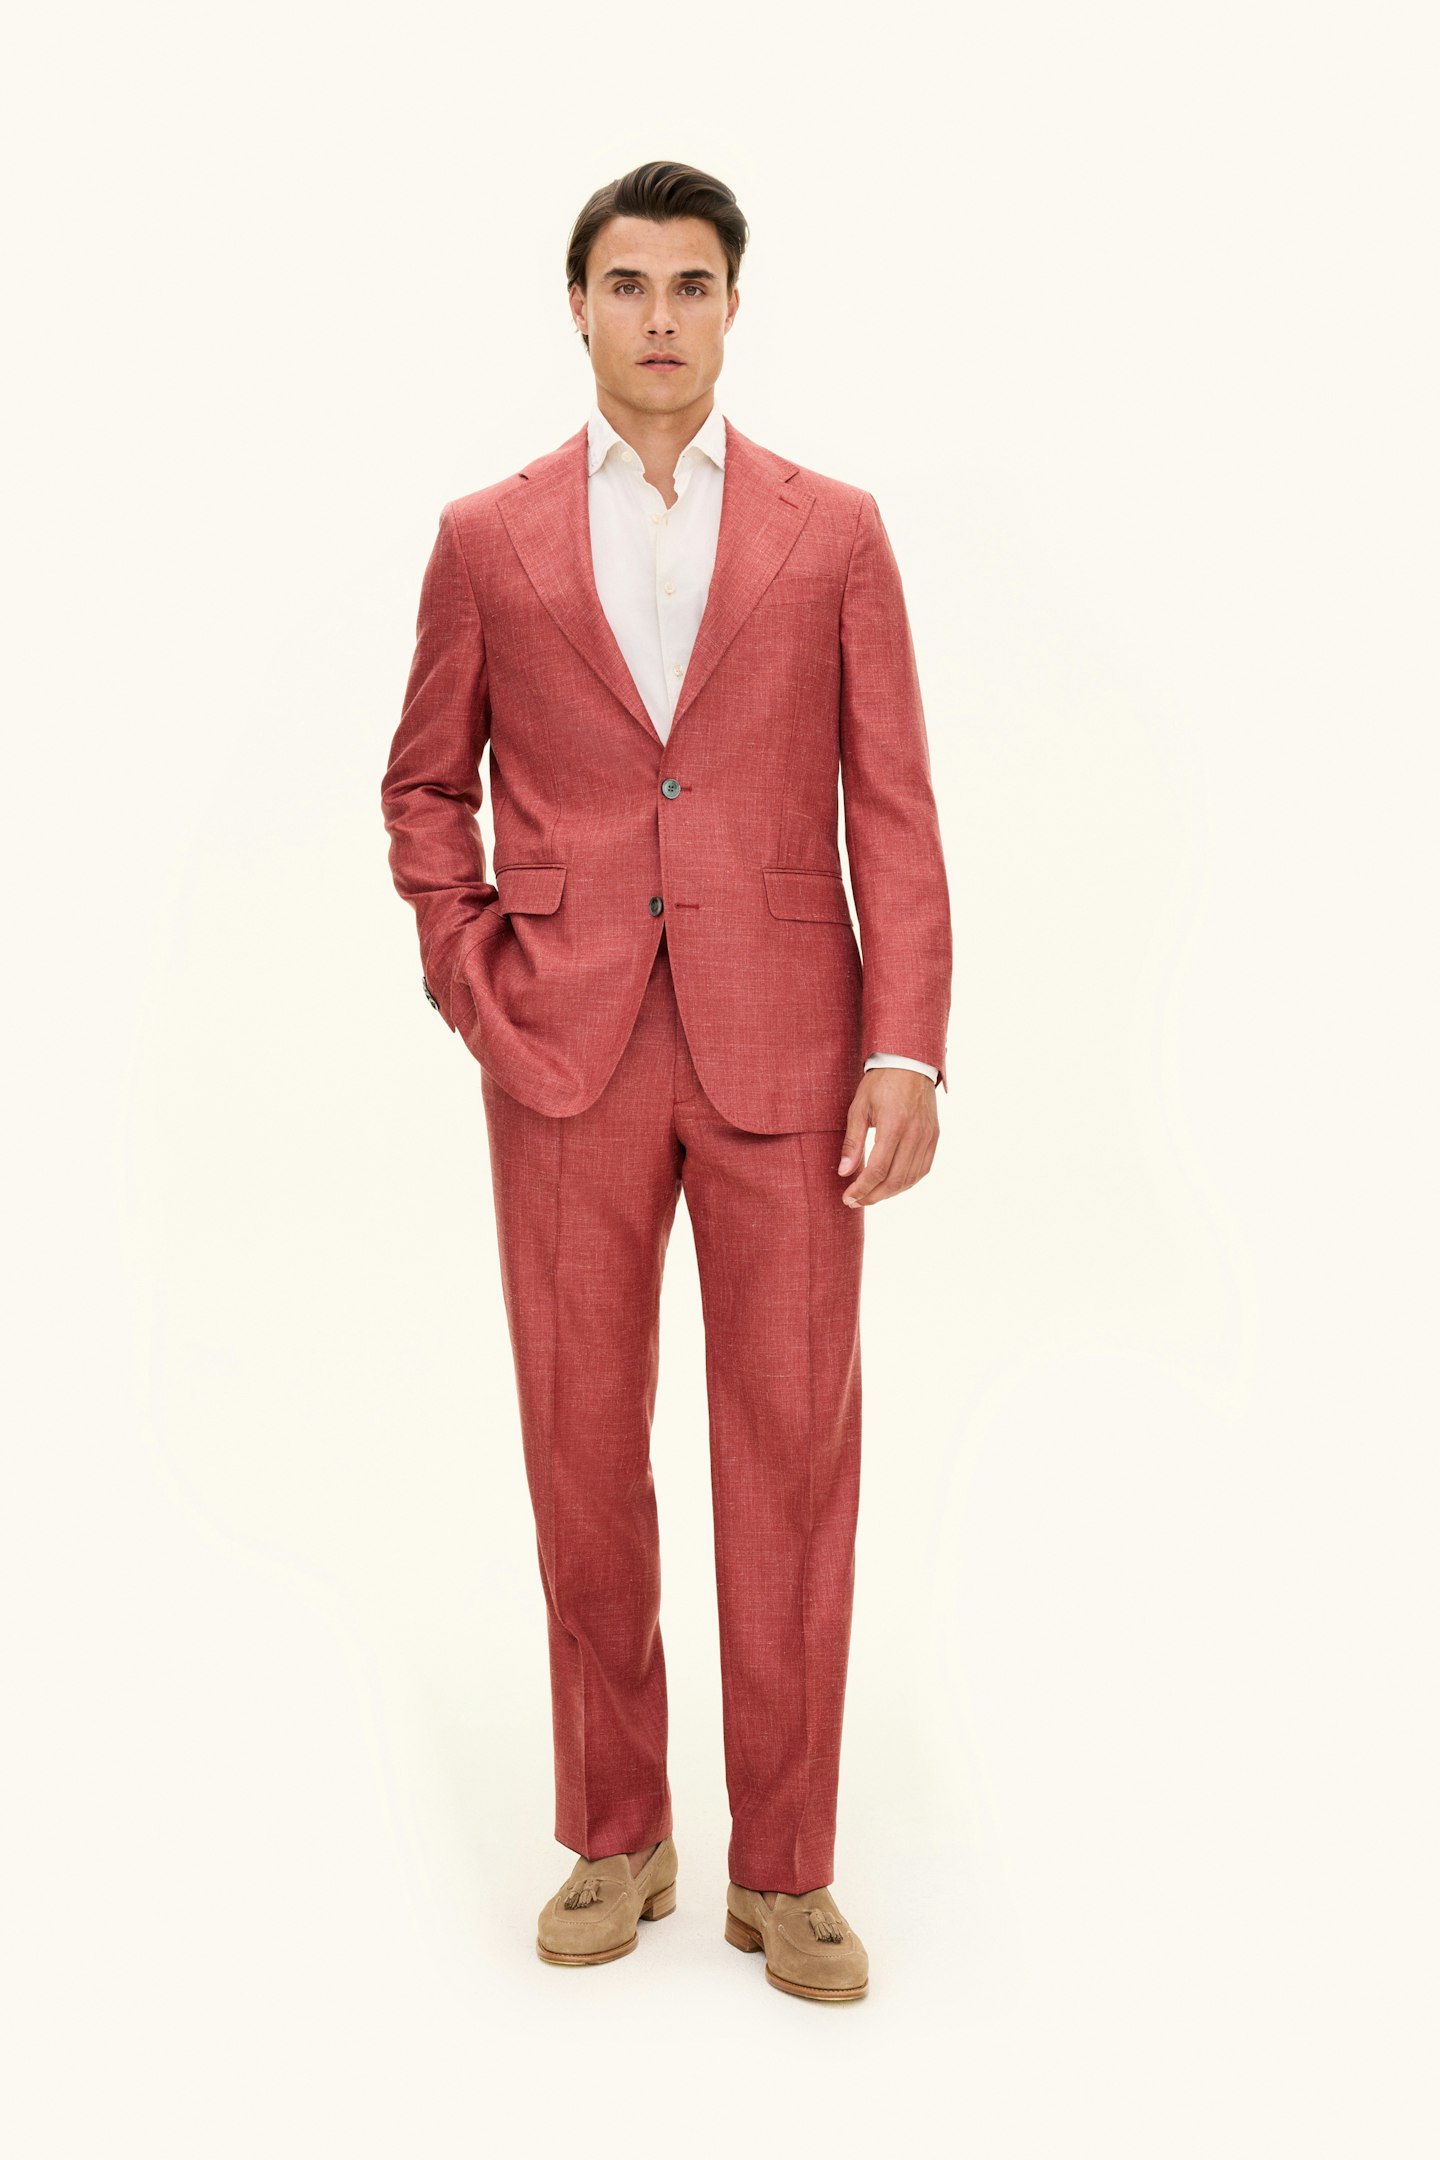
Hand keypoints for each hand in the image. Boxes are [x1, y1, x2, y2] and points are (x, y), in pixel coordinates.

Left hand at [837, 1068, 939, 1206]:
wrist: (911, 1063)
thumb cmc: (881, 1082)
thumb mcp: (859, 1107)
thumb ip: (853, 1141)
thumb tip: (844, 1172)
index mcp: (894, 1125)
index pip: (878, 1169)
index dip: (862, 1189)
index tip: (848, 1198)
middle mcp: (915, 1134)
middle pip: (895, 1180)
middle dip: (873, 1196)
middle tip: (856, 1201)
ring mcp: (928, 1136)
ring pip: (910, 1179)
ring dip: (889, 1193)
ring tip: (871, 1195)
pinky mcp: (934, 1137)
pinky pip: (923, 1169)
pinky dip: (907, 1182)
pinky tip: (892, 1185)